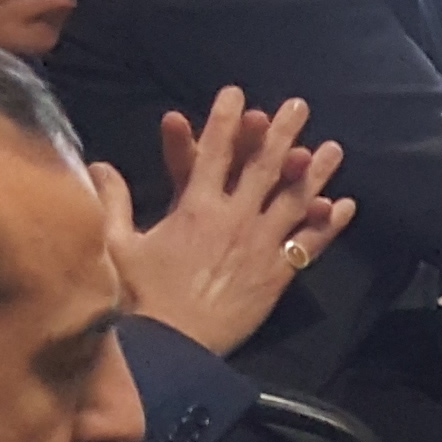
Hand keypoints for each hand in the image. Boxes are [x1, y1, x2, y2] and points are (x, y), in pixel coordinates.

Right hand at [101, 89, 353, 358]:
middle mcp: (234, 219)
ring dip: (315, 173)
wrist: (172, 347)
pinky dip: (327, 226)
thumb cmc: (139, 297)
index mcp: (194, 207)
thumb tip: (97, 164)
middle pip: (263, 167)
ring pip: (295, 200)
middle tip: (298, 106)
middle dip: (281, 133)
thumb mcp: (114, 244)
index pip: (213, 153)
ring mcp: (260, 246)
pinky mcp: (277, 275)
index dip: (225, 121)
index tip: (236, 94)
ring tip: (333, 147)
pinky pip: (308, 246)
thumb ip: (111, 200)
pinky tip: (344, 206)